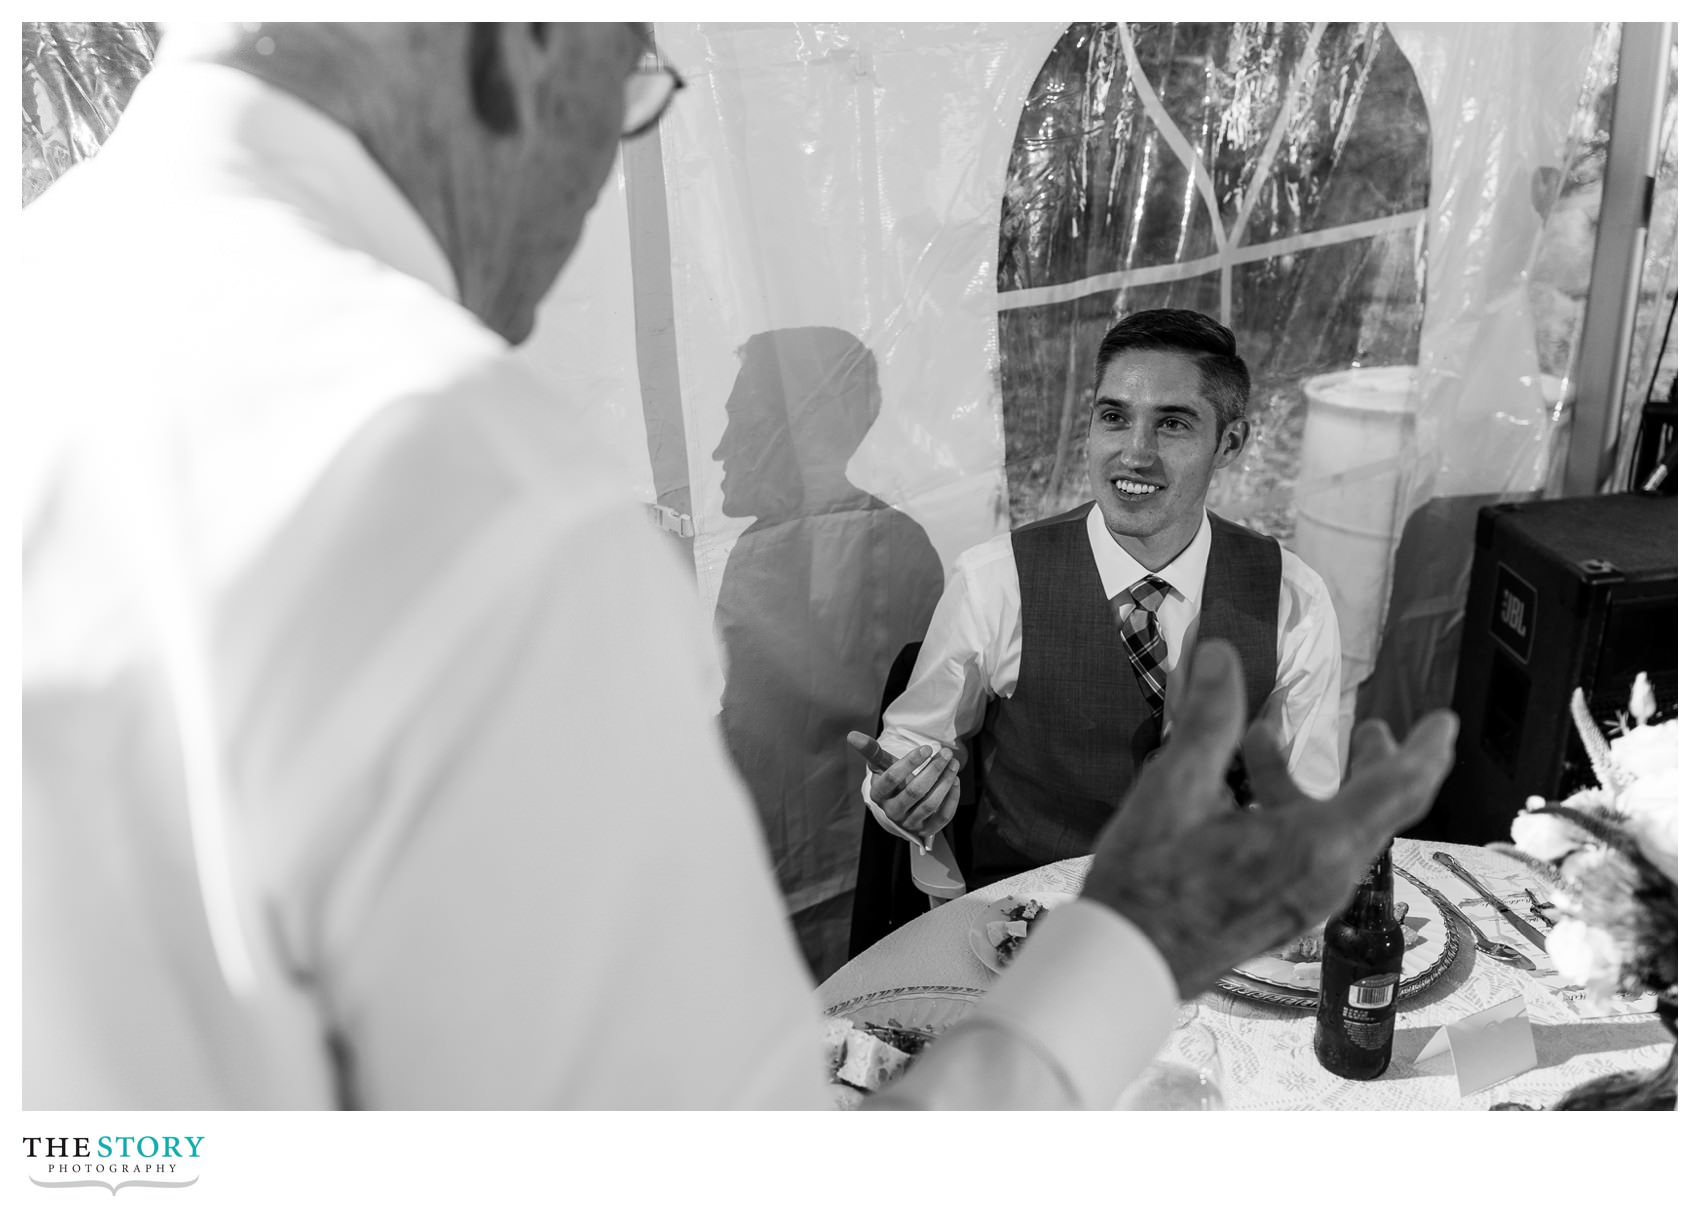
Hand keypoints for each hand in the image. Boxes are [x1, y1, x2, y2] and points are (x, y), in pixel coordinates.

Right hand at [846, 731, 960, 843]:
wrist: (901, 807)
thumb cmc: (892, 781)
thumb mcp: (882, 766)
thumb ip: (871, 750)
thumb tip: (852, 734)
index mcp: (878, 795)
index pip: (892, 778)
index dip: (910, 762)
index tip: (927, 748)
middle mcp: (892, 812)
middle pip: (914, 792)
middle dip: (933, 770)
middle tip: (946, 753)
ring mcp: (909, 823)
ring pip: (930, 804)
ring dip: (945, 782)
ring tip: (954, 764)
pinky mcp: (926, 831)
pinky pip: (943, 817)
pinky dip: (952, 799)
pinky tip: (955, 782)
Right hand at [1081, 639, 1457, 998]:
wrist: (1130, 963)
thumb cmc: (1152, 885)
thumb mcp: (1175, 788)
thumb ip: (1208, 718)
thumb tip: (1219, 657)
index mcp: (1315, 845)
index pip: (1399, 790)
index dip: (1425, 750)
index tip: (1443, 722)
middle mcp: (1325, 877)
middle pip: (1375, 811)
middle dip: (1372, 763)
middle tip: (1374, 730)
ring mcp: (1305, 901)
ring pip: (1337, 831)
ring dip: (1313, 784)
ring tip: (1261, 744)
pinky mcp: (1282, 913)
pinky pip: (1312, 854)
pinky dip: (1294, 815)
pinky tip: (1239, 797)